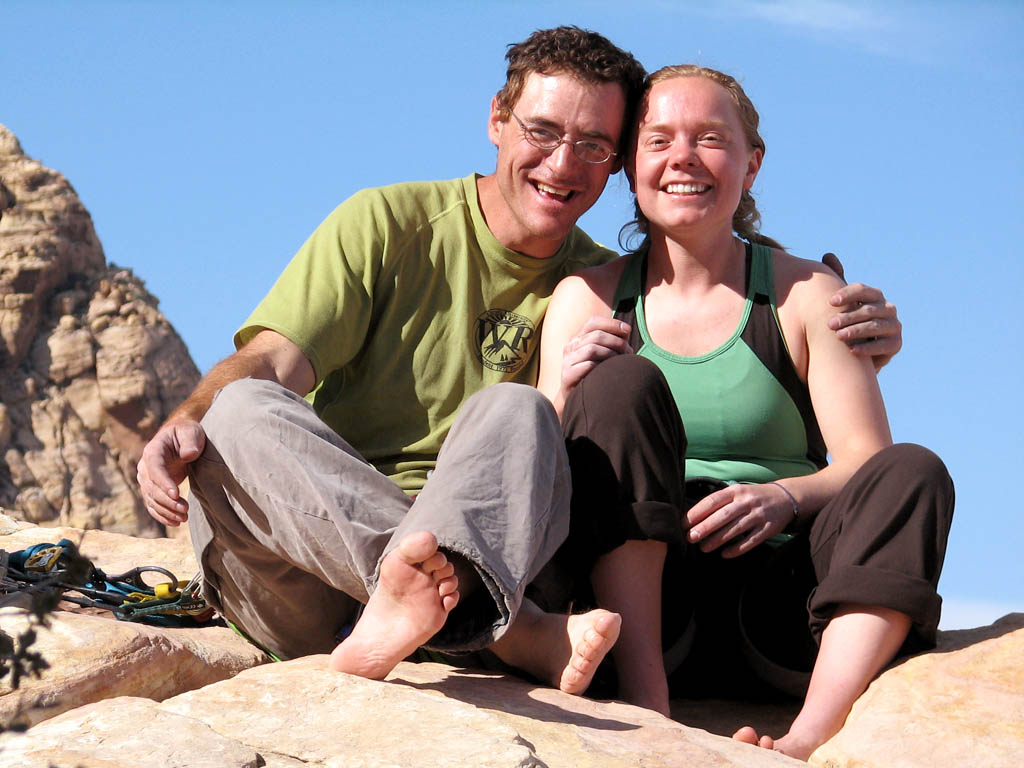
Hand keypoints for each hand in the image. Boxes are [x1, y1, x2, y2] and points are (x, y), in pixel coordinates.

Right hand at [137, 419, 205, 526]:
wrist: (181, 438)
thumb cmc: (187, 433)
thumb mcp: (191, 432)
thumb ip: (190, 442)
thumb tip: (189, 454)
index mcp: (153, 451)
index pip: (154, 469)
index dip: (163, 483)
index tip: (176, 494)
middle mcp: (145, 467)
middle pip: (152, 488)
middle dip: (168, 501)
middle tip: (185, 509)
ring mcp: (147, 479)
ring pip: (151, 500)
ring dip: (166, 511)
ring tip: (184, 518)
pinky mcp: (153, 489)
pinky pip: (153, 505)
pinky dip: (162, 516)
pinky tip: (175, 523)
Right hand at [560, 316, 631, 393]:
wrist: (579, 401)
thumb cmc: (596, 375)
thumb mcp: (604, 355)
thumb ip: (615, 341)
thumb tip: (626, 329)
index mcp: (578, 338)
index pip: (593, 322)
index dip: (612, 324)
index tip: (628, 330)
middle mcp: (570, 346)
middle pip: (596, 335)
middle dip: (616, 342)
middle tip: (629, 353)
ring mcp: (567, 361)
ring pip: (592, 349)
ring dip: (611, 354)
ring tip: (620, 363)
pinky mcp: (567, 375)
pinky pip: (588, 365)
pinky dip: (602, 367)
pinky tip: (609, 373)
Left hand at [685, 483, 793, 557]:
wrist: (785, 498)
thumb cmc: (752, 497)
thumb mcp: (737, 493)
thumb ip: (719, 502)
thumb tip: (693, 517)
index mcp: (735, 491)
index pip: (712, 501)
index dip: (697, 512)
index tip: (684, 523)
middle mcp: (746, 502)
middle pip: (722, 515)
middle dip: (705, 528)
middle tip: (690, 538)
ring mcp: (758, 515)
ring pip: (735, 529)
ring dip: (717, 540)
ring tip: (703, 548)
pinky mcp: (768, 528)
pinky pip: (751, 541)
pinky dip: (737, 549)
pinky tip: (725, 554)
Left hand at [821, 252, 901, 371]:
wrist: (860, 347)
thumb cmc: (850, 319)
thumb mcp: (844, 301)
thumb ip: (837, 278)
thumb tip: (828, 255)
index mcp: (874, 296)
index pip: (863, 290)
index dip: (848, 294)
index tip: (830, 302)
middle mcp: (888, 308)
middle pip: (869, 309)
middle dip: (848, 316)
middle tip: (830, 324)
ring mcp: (894, 326)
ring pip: (876, 326)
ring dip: (857, 331)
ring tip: (839, 337)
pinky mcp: (896, 344)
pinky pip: (884, 345)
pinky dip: (868, 348)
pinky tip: (852, 351)